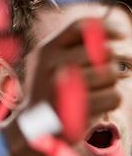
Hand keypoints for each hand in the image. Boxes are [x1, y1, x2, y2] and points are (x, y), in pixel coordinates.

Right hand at [2, 15, 124, 155]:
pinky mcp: (76, 108)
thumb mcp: (53, 63)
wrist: (34, 128)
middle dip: (113, 61)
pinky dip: (110, 101)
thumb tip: (116, 36)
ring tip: (95, 91)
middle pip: (104, 51)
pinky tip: (94, 106)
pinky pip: (114, 96)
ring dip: (111, 83)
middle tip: (108, 72)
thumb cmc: (52, 91)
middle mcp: (52, 63)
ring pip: (111, 73)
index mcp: (47, 49)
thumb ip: (78, 47)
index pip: (83, 27)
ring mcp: (63, 86)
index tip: (121, 35)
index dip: (108, 28)